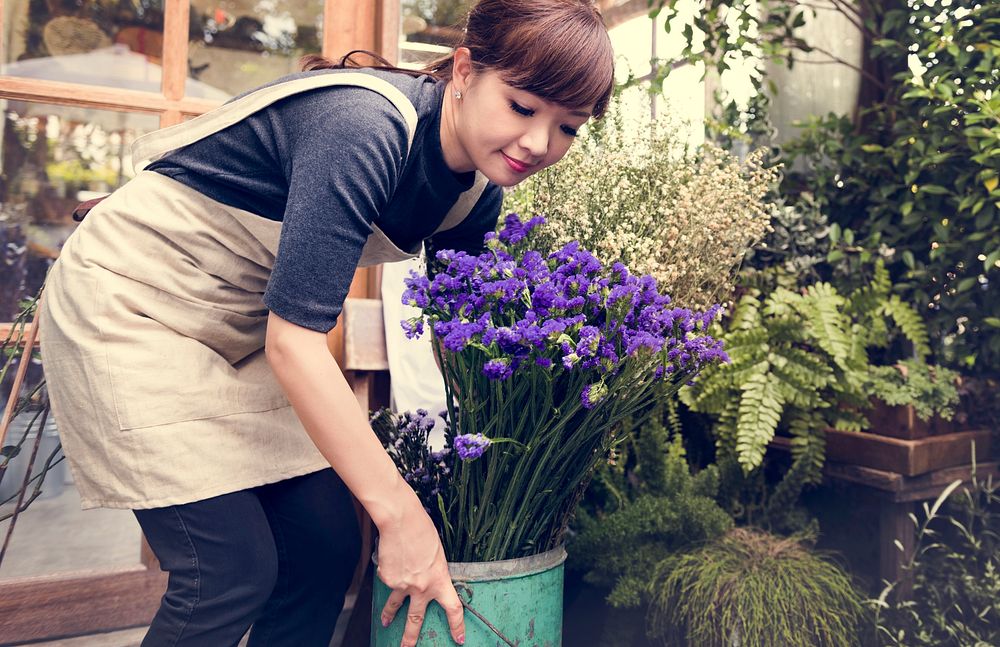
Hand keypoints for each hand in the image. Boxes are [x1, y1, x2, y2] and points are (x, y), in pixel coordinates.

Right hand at [377, 495, 464, 646]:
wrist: (401, 522)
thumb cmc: (422, 532)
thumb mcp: (437, 555)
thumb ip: (433, 571)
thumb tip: (425, 579)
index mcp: (440, 580)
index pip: (453, 609)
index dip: (457, 626)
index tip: (459, 638)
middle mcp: (421, 588)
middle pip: (415, 621)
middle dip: (410, 639)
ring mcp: (402, 585)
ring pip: (395, 607)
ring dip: (390, 616)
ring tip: (386, 622)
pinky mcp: (387, 579)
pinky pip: (388, 580)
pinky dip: (389, 574)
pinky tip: (391, 560)